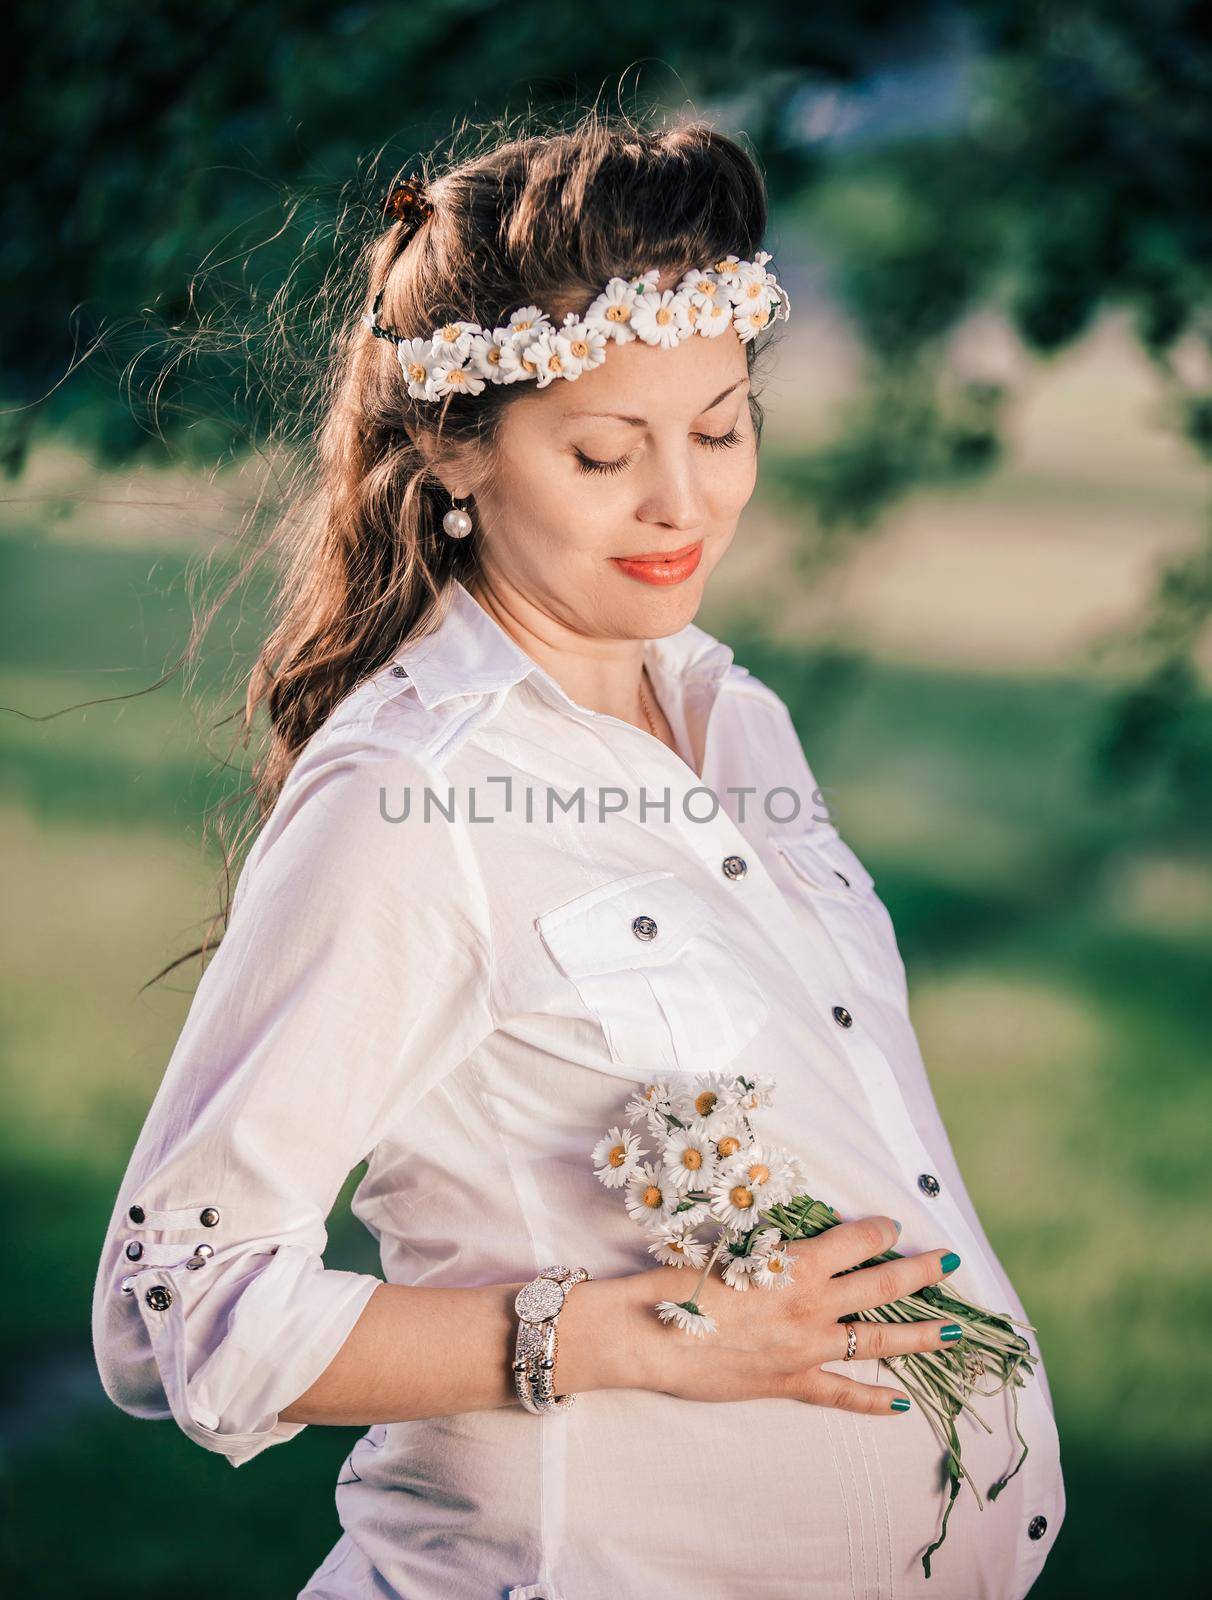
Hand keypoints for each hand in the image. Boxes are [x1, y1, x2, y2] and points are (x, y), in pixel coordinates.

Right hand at [633, 1215, 959, 1414]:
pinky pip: (841, 1395)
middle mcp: (811, 1307)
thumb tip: (800, 1247)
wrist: (647, 1335)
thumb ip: (773, 1252)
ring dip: (919, 1335)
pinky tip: (900, 1404)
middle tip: (949, 1263)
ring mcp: (805, 1350)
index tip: (893, 1226)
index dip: (880, 1232)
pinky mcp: (790, 1383)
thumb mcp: (731, 1251)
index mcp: (796, 1266)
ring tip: (953, 1331)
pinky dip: (873, 1401)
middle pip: (881, 1287)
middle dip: (920, 1273)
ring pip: (877, 1341)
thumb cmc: (680, 1284)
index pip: (856, 1243)